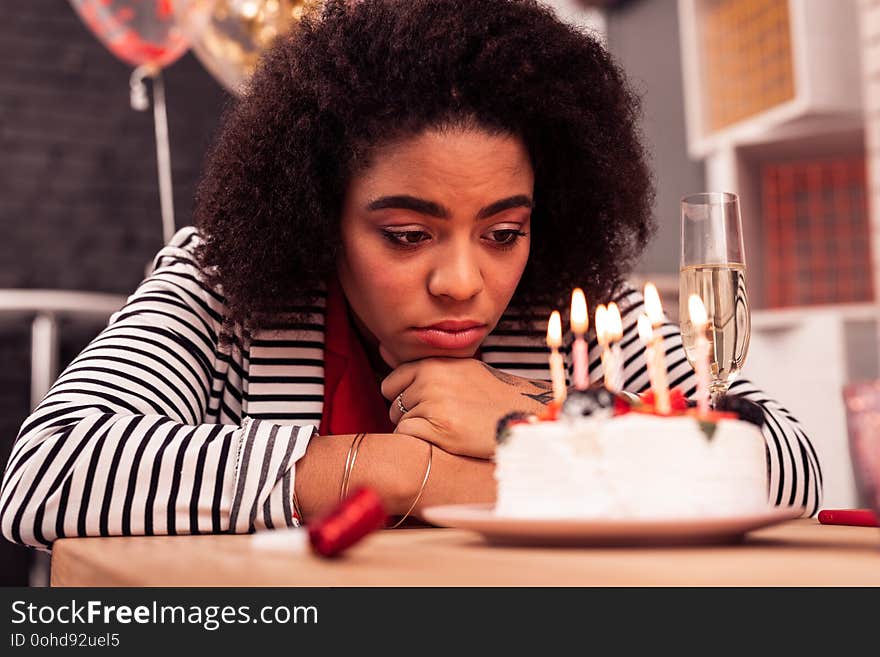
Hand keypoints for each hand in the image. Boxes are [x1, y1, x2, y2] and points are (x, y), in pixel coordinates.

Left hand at [380, 358, 553, 458]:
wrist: (522, 415)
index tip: (425, 405)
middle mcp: (431, 379)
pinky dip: (420, 443)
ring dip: (417, 430)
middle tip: (440, 419)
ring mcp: (434, 403)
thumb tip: (383, 351)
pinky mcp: (439, 428)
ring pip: (400, 423)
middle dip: (409, 415)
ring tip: (447, 427)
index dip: (404, 398)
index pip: (391, 383)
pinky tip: (445, 439)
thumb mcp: (461, 369)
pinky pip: (407, 437)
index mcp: (434, 363)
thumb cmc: (493, 396)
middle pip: (393, 405)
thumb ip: (426, 366)